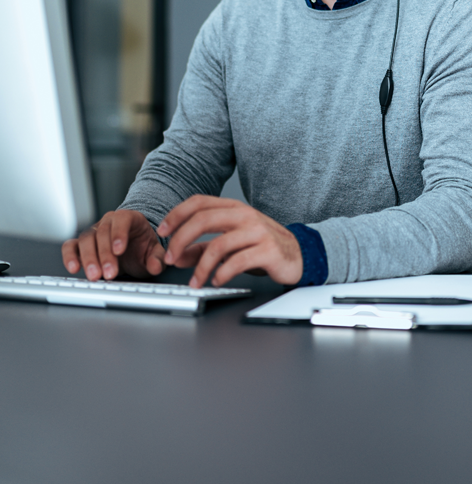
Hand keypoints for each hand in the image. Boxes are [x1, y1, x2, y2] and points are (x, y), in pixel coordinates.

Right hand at [62, 210, 164, 280]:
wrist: (133, 248)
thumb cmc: (142, 247)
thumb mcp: (154, 252)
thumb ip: (157, 258)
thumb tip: (156, 266)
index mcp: (128, 218)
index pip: (122, 220)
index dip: (119, 234)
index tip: (119, 250)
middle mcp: (108, 222)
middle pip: (102, 232)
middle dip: (105, 254)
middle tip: (109, 273)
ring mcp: (94, 232)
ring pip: (86, 239)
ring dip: (89, 258)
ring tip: (95, 276)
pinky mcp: (81, 244)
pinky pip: (71, 246)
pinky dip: (70, 256)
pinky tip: (74, 268)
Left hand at [157, 196, 302, 287]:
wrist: (299, 253)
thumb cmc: (262, 246)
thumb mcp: (231, 242)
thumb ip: (203, 248)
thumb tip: (177, 256)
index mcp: (233, 208)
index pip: (199, 202)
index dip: (177, 214)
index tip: (162, 231)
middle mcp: (244, 215)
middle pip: (203, 219)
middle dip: (180, 240)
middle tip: (170, 258)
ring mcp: (257, 231)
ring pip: (218, 244)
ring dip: (200, 266)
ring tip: (195, 281)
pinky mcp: (267, 250)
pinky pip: (237, 261)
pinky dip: (222, 273)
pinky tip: (217, 281)